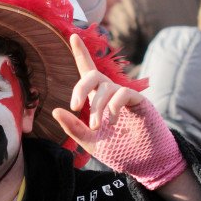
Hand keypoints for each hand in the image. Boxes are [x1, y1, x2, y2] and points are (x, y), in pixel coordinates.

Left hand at [52, 34, 185, 189]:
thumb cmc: (119, 152)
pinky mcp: (140, 102)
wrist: (145, 165)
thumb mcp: (90, 142)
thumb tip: (55, 110)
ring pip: (107, 87)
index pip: (88, 73)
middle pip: (94, 76)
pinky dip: (114, 106)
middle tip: (76, 107)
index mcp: (98, 101)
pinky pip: (124, 93)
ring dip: (98, 106)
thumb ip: (73, 128)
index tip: (73, 35)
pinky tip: (112, 120)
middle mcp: (111, 95)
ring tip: (98, 126)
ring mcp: (126, 97)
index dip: (81, 54)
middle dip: (81, 88)